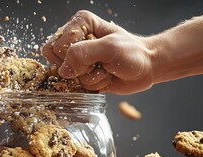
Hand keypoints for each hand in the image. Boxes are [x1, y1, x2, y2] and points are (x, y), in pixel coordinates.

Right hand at [41, 10, 155, 93]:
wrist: (146, 67)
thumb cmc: (132, 53)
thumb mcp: (109, 48)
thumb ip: (83, 54)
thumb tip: (63, 70)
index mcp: (80, 23)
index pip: (57, 45)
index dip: (72, 56)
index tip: (94, 55)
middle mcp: (75, 39)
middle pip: (56, 61)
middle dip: (80, 68)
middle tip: (98, 63)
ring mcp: (77, 58)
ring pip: (67, 76)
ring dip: (90, 78)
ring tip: (105, 69)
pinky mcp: (82, 73)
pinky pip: (76, 86)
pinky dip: (92, 85)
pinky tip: (105, 77)